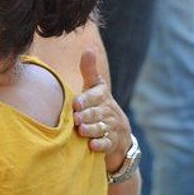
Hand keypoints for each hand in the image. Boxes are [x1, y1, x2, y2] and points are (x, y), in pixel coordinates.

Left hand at [72, 50, 131, 172]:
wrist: (118, 131)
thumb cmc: (99, 105)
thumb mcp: (95, 88)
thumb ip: (89, 70)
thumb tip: (88, 49)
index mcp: (102, 97)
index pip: (96, 96)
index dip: (86, 100)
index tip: (75, 103)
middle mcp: (108, 111)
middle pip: (97, 113)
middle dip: (87, 116)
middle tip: (76, 118)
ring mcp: (111, 127)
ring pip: (101, 128)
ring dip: (91, 130)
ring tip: (81, 130)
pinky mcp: (112, 142)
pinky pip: (107, 144)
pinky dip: (100, 145)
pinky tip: (92, 146)